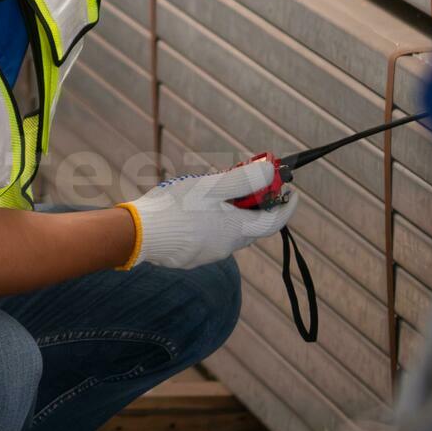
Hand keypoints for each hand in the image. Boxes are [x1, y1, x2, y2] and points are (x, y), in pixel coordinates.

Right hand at [124, 158, 297, 269]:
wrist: (139, 235)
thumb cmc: (175, 207)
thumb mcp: (211, 186)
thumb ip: (243, 180)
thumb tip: (270, 172)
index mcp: (236, 229)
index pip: (274, 222)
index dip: (287, 206)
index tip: (292, 192)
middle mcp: (226, 247)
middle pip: (250, 225)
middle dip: (254, 204)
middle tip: (245, 183)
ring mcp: (207, 254)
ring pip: (228, 231)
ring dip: (229, 213)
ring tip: (211, 193)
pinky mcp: (190, 258)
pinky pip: (209, 238)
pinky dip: (210, 223)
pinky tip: (191, 211)